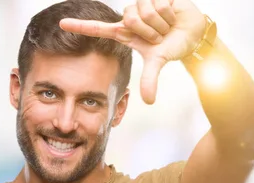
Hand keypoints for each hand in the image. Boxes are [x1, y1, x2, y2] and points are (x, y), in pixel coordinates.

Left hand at [60, 0, 206, 103]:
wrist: (193, 33)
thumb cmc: (172, 45)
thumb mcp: (158, 61)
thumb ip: (150, 79)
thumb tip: (149, 101)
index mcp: (125, 32)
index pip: (98, 29)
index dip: (80, 27)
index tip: (61, 24)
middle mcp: (130, 16)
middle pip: (130, 19)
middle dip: (150, 31)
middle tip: (160, 36)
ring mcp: (142, 3)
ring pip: (145, 12)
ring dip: (161, 23)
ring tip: (166, 25)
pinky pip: (158, 4)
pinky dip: (169, 14)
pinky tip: (172, 15)